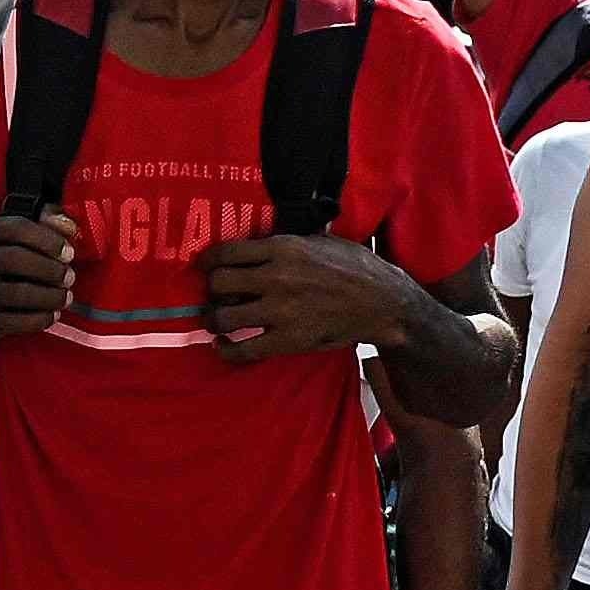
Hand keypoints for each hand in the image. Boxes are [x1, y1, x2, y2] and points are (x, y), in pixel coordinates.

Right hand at [0, 207, 75, 336]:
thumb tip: (68, 225)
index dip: (49, 240)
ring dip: (51, 296)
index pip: (17, 229)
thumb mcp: (4, 234)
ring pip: (21, 292)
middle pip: (19, 259)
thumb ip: (39, 220)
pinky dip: (39, 319)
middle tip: (68, 276)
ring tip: (63, 297)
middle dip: (52, 269)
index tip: (67, 252)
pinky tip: (50, 314)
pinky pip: (15, 321)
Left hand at [200, 233, 416, 362]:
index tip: (206, 268)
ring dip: (214, 321)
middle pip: (217, 284)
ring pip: (221, 318)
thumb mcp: (322, 240)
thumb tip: (258, 239)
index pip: (226, 252)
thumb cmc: (355, 267)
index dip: (209, 262)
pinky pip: (241, 350)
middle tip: (216, 296)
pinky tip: (224, 346)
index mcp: (284, 248)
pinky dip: (226, 350)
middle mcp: (276, 277)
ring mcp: (281, 310)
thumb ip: (287, 241)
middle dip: (211, 291)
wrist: (384, 302)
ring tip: (218, 322)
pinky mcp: (288, 339)